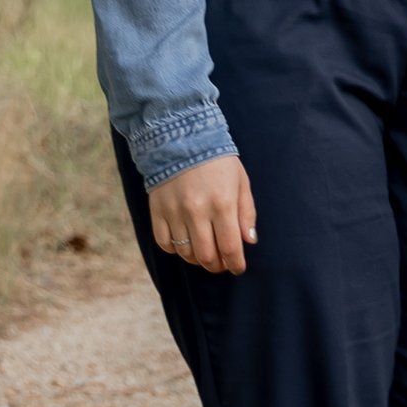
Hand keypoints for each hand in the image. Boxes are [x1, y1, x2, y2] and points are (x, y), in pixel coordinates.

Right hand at [148, 155, 257, 276]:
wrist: (181, 138)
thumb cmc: (218, 162)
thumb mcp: (241, 182)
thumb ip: (246, 212)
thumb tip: (249, 241)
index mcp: (222, 204)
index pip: (230, 247)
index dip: (235, 264)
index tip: (238, 268)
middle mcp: (197, 211)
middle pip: (207, 256)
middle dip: (217, 266)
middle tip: (222, 264)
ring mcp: (175, 213)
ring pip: (186, 253)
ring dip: (198, 260)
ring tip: (205, 254)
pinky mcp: (157, 211)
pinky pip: (164, 243)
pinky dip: (175, 250)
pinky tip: (184, 244)